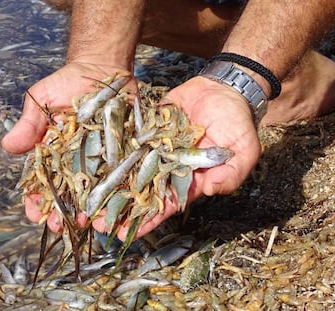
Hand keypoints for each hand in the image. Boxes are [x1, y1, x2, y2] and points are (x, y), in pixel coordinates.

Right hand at [2, 62, 133, 231]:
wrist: (104, 69)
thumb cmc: (69, 82)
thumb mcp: (42, 98)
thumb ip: (30, 124)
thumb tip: (8, 146)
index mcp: (54, 152)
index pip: (42, 181)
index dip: (37, 200)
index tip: (35, 214)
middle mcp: (77, 160)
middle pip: (69, 193)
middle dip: (64, 212)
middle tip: (62, 227)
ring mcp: (101, 159)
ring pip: (96, 190)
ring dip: (93, 210)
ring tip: (93, 225)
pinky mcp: (124, 153)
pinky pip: (123, 176)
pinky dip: (121, 192)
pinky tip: (119, 208)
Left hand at [95, 76, 261, 239]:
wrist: (225, 90)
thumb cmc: (238, 124)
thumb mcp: (244, 151)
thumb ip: (231, 174)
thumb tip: (211, 190)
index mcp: (191, 178)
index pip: (167, 203)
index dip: (149, 219)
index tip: (127, 233)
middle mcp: (170, 166)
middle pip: (143, 190)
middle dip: (123, 207)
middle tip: (98, 222)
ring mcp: (157, 147)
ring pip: (132, 168)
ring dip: (113, 183)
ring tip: (90, 199)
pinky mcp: (149, 128)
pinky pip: (130, 140)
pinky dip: (114, 150)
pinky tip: (93, 162)